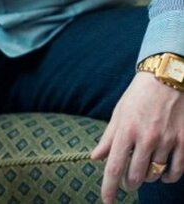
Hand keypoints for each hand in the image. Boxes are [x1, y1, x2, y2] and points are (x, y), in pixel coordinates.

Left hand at [91, 71, 183, 202]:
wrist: (166, 78)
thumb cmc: (138, 95)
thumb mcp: (119, 113)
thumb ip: (108, 138)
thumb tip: (95, 158)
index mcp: (126, 129)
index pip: (115, 167)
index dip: (109, 188)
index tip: (107, 201)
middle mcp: (146, 137)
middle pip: (135, 176)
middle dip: (129, 184)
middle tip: (128, 182)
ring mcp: (167, 140)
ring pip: (155, 175)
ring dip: (148, 178)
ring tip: (144, 172)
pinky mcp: (183, 141)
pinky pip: (177, 171)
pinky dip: (169, 177)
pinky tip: (164, 174)